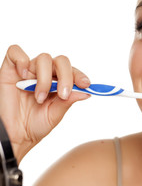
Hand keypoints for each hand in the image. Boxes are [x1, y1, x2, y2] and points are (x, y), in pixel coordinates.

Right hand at [0, 45, 90, 162]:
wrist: (13, 133)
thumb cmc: (34, 124)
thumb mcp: (55, 114)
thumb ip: (68, 101)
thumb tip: (85, 92)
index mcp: (59, 83)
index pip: (72, 71)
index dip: (80, 76)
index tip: (86, 84)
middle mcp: (46, 74)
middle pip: (61, 61)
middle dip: (66, 76)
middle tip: (63, 94)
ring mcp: (29, 70)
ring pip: (44, 58)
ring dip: (44, 79)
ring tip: (39, 97)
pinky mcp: (11, 69)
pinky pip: (16, 52)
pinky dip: (22, 60)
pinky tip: (23, 76)